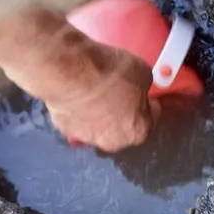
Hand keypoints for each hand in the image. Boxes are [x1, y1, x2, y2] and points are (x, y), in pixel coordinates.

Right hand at [43, 43, 161, 152]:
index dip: (148, 105)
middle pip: (122, 127)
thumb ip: (144, 87)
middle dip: (123, 111)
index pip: (149, 120)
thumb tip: (138, 86)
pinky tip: (79, 91)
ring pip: (98, 125)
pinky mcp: (63, 127)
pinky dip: (79, 108)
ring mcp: (85, 137)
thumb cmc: (110, 74)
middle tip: (120, 91)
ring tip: (97, 89)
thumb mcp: (143, 72)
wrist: (70, 71)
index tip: (145, 95)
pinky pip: (77, 118)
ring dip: (100, 112)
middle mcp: (112, 142)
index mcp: (137, 132)